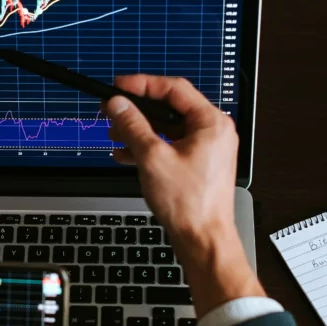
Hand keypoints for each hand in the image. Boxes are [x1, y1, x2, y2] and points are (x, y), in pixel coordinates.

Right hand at [103, 76, 263, 315]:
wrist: (203, 240)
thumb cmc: (191, 205)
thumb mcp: (152, 158)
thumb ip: (133, 126)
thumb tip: (118, 105)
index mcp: (211, 123)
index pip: (174, 89)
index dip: (143, 85)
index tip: (119, 86)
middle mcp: (213, 133)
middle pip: (169, 109)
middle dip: (137, 111)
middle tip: (113, 110)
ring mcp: (206, 150)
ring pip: (167, 129)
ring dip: (139, 131)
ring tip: (115, 134)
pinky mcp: (197, 165)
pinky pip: (170, 146)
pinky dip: (148, 147)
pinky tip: (126, 155)